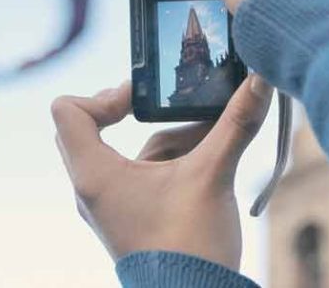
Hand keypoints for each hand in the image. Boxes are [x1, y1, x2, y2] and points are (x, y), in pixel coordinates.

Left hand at [51, 75, 273, 270]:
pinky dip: (167, 160)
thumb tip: (260, 80)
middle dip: (129, 112)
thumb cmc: (191, 247)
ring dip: (163, 136)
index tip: (142, 100)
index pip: (68, 111)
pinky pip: (137, 175)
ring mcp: (110, 205)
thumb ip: (236, 124)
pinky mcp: (129, 217)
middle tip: (162, 107)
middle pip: (87, 128)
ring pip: (122, 152)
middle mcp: (93, 189)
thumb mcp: (214, 175)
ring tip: (211, 130)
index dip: (103, 94)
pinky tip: (208, 155)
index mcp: (95, 174)